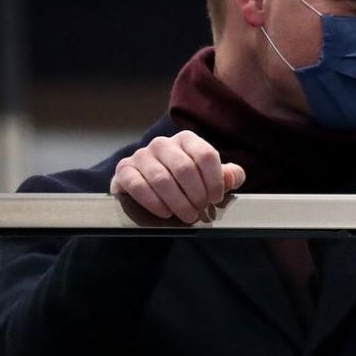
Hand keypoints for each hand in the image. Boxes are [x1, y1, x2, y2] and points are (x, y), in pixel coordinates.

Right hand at [110, 130, 245, 223]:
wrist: (150, 189)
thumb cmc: (185, 183)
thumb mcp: (210, 178)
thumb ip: (228, 175)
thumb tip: (231, 177)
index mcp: (187, 140)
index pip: (206, 155)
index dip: (214, 180)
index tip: (216, 199)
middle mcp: (163, 144)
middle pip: (185, 168)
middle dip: (196, 194)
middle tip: (200, 211)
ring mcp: (141, 155)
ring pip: (162, 179)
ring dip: (178, 202)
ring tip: (188, 216)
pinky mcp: (124, 170)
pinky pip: (138, 186)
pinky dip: (154, 202)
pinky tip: (165, 213)